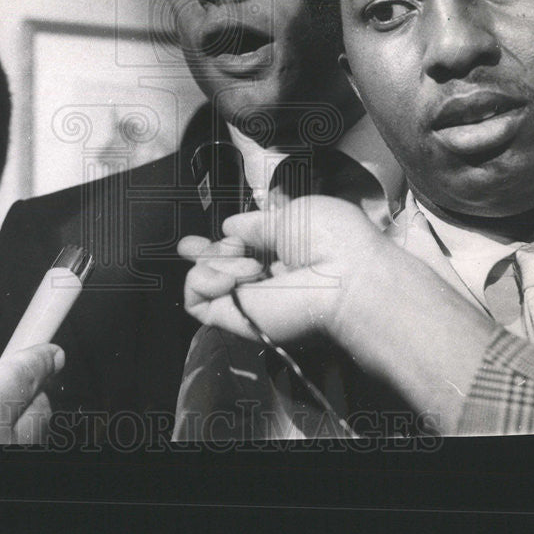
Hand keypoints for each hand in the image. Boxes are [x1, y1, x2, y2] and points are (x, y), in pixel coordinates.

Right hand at [0, 344, 63, 445]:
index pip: (26, 374)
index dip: (40, 357)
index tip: (51, 351)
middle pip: (38, 406)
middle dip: (24, 393)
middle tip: (0, 389)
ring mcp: (2, 466)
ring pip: (31, 434)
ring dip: (15, 422)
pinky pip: (14, 452)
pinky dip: (3, 441)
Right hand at [180, 196, 382, 344]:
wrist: (342, 278)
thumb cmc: (331, 240)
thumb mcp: (292, 214)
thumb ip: (255, 224)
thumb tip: (230, 227)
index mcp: (284, 253)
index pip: (242, 249)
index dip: (225, 240)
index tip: (223, 232)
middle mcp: (265, 279)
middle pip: (217, 265)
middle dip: (203, 252)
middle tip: (191, 245)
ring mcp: (247, 301)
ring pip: (203, 279)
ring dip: (216, 262)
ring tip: (251, 265)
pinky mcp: (234, 319)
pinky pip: (196, 301)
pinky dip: (201, 281)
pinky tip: (230, 276)